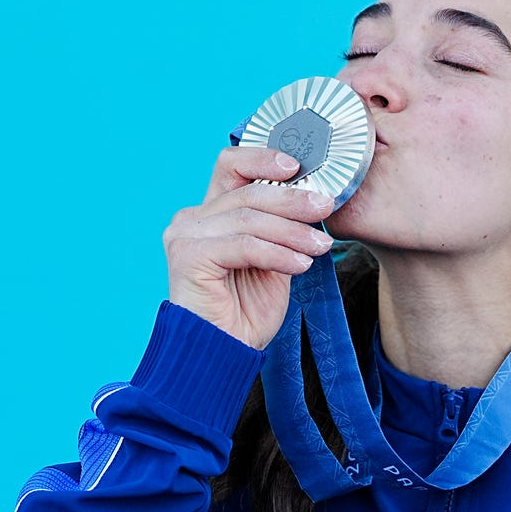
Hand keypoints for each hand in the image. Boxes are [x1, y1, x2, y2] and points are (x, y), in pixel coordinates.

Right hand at [163, 147, 334, 348]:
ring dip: (292, 232)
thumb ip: (282, 229)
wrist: (222, 353)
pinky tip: (300, 266)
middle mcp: (192, 219)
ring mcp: (186, 235)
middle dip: (293, 199)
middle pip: (248, 191)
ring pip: (250, 218)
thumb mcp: (273, 260)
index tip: (299, 166)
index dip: (264, 157)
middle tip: (325, 207)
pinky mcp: (188, 256)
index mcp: (210, 213)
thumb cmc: (246, 311)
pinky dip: (278, 254)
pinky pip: (244, 245)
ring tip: (321, 248)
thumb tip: (315, 200)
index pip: (232, 165)